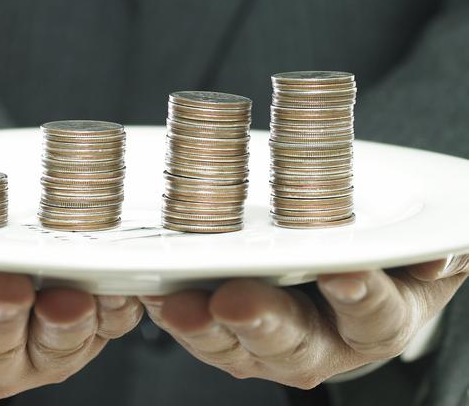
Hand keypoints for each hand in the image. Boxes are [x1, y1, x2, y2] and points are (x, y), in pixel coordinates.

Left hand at [140, 256, 468, 388]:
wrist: (347, 268)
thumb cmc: (382, 255)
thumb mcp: (419, 248)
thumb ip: (436, 250)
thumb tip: (442, 254)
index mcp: (377, 322)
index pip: (374, 317)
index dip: (360, 297)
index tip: (342, 272)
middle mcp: (325, 343)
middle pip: (296, 345)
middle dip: (264, 324)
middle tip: (234, 300)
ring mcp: (273, 344)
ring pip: (241, 349)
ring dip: (207, 328)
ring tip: (178, 305)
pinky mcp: (232, 334)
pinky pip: (205, 334)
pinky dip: (178, 317)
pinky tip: (156, 295)